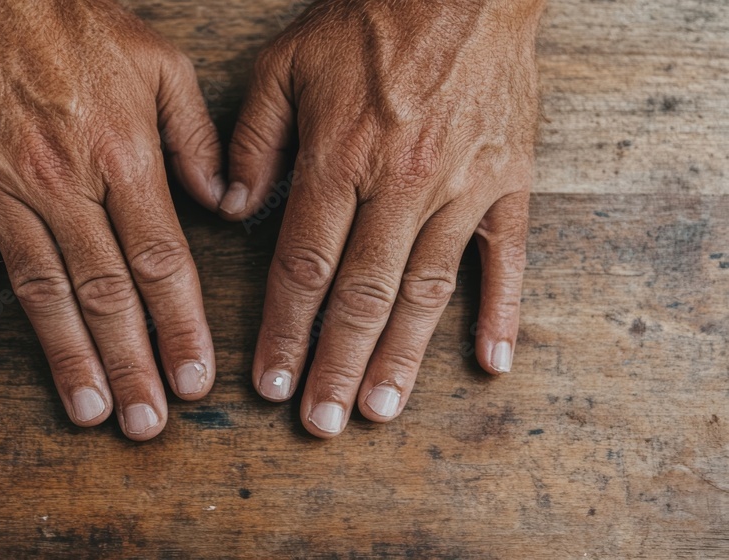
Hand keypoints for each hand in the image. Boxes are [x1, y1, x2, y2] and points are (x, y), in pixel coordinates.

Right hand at [0, 0, 223, 439]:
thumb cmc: (73, 22)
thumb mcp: (159, 61)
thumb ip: (197, 138)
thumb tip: (226, 205)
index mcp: (120, 153)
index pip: (160, 259)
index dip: (180, 325)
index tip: (196, 380)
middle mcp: (61, 180)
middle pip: (104, 290)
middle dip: (132, 362)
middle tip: (149, 424)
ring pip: (37, 288)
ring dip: (64, 356)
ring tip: (88, 411)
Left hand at [223, 0, 544, 436]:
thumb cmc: (368, 19)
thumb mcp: (285, 63)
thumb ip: (251, 139)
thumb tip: (230, 209)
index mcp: (340, 158)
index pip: (303, 265)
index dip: (285, 331)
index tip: (272, 383)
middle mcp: (401, 182)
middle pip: (361, 293)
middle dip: (337, 364)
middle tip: (323, 422)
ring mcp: (462, 186)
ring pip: (426, 288)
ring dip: (401, 355)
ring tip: (380, 409)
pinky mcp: (510, 179)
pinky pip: (507, 256)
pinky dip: (501, 311)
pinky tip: (490, 361)